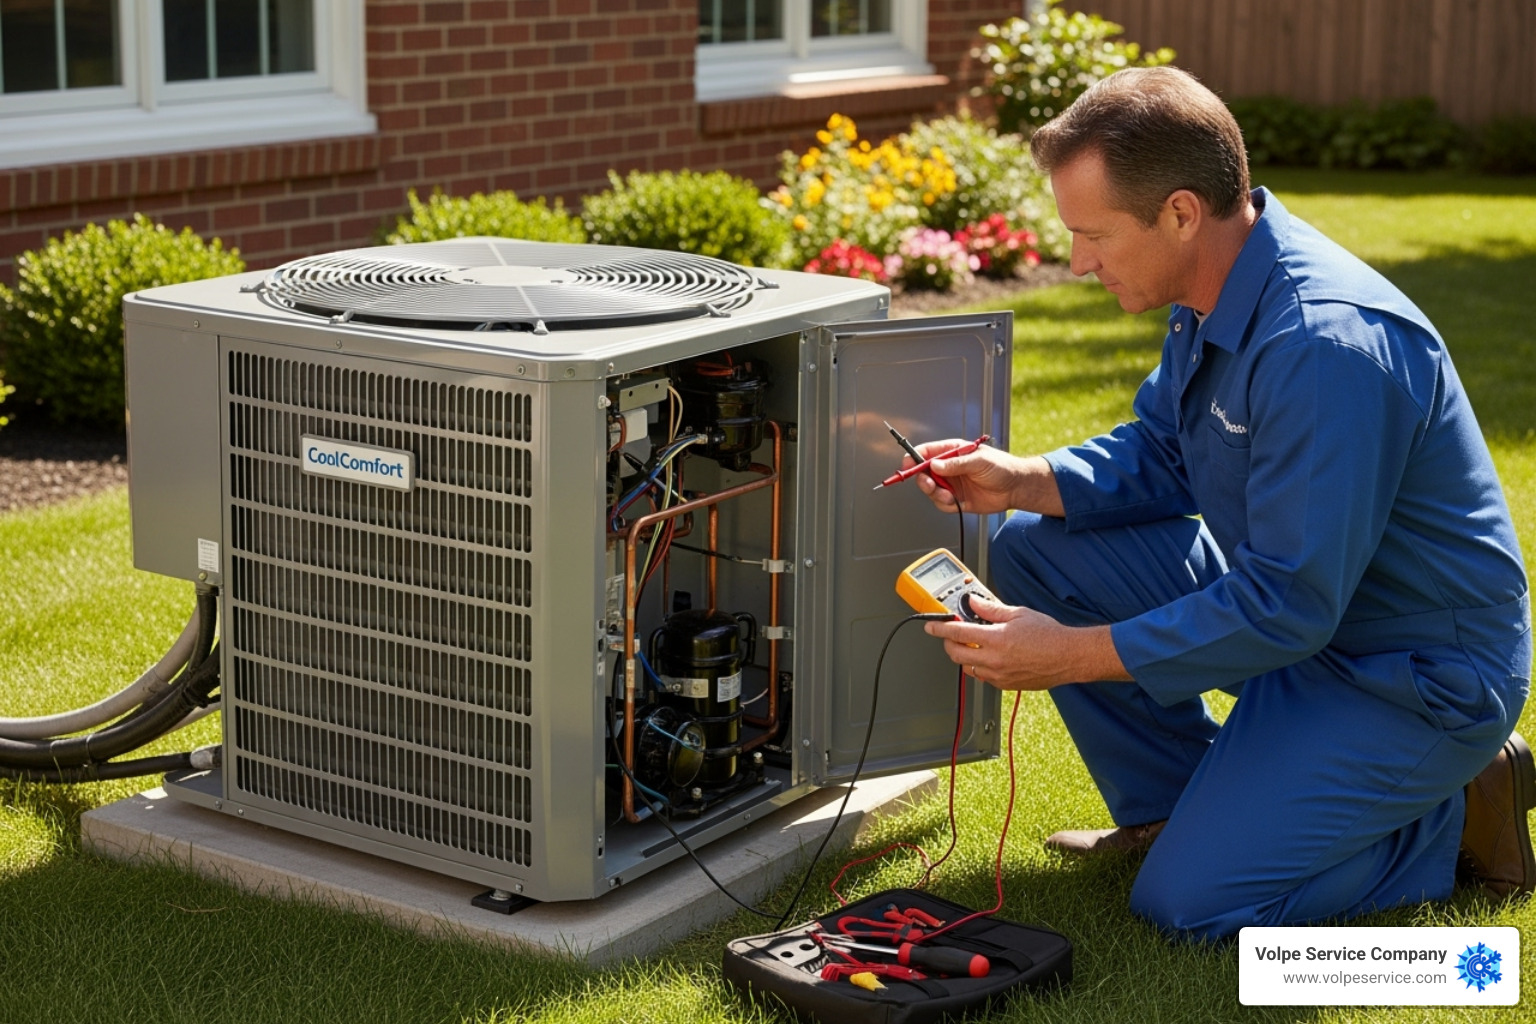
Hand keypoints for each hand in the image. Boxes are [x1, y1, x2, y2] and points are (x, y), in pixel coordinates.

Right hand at [905, 439, 1025, 515]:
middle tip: (928, 484)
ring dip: (936, 494)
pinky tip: (955, 501)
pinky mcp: (956, 499)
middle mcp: (949, 467)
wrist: (1015, 488)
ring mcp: (952, 483)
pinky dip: (945, 504)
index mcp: (953, 451)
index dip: (914, 457)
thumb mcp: (978, 461)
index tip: (907, 464)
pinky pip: (941, 503)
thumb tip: (935, 465)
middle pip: (924, 472)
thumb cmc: (1001, 467)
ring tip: (949, 496)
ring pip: (931, 490)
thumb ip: (955, 464)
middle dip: (923, 480)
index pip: (927, 452)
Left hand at [923, 595, 1129, 689]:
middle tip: (952, 633)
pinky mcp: (1006, 685)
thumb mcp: (1018, 614)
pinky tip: (988, 656)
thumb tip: (974, 603)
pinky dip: (979, 666)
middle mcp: (994, 660)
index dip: (940, 629)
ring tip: (972, 644)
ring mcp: (999, 675)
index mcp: (996, 640)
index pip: (957, 634)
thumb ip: (992, 609)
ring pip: (968, 667)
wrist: (1069, 656)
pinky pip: (983, 677)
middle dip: (948, 643)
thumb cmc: (1049, 635)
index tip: (931, 626)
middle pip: (956, 654)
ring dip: (964, 655)